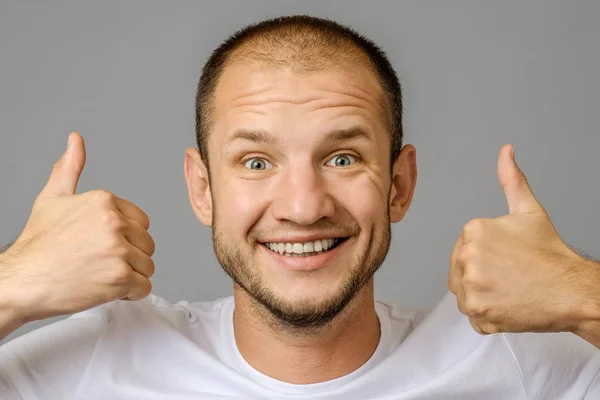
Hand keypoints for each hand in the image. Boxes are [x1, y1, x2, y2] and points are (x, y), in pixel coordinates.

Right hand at [0, 132, 154, 323]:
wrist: (20, 282)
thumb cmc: (37, 245)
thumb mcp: (52, 198)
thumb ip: (69, 169)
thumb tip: (76, 140)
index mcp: (104, 201)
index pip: (141, 222)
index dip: (125, 238)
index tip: (103, 245)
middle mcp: (114, 222)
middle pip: (146, 244)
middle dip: (129, 256)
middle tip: (99, 263)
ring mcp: (118, 250)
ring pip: (147, 265)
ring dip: (130, 275)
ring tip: (100, 275)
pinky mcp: (120, 277)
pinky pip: (144, 286)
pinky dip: (130, 293)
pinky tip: (106, 289)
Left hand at [448, 144, 595, 334]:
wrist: (570, 290)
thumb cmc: (549, 252)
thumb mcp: (528, 210)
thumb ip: (511, 180)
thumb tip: (505, 151)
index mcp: (472, 231)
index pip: (464, 249)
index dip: (485, 257)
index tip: (506, 260)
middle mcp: (466, 257)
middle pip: (460, 272)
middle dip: (481, 276)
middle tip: (509, 276)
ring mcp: (471, 287)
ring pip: (465, 295)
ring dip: (483, 296)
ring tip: (509, 290)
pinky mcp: (478, 313)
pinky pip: (473, 317)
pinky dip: (488, 316)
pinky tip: (509, 306)